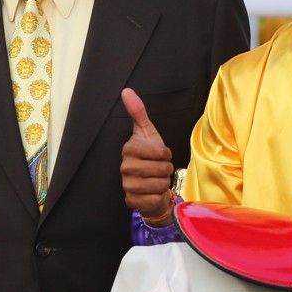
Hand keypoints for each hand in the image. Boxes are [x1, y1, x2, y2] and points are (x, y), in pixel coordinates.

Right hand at [119, 88, 174, 225]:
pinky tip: (152, 193)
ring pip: (160, 184)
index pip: (161, 152)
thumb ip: (138, 112)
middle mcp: (125, 167)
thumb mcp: (148, 133)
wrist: (151, 185)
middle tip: (160, 169)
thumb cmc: (151, 158)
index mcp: (128, 149)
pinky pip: (154, 198)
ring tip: (157, 180)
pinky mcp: (131, 201)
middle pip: (162, 169)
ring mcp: (127, 185)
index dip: (166, 154)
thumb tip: (126, 91)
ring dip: (164, 183)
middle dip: (166, 170)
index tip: (160, 155)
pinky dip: (158, 196)